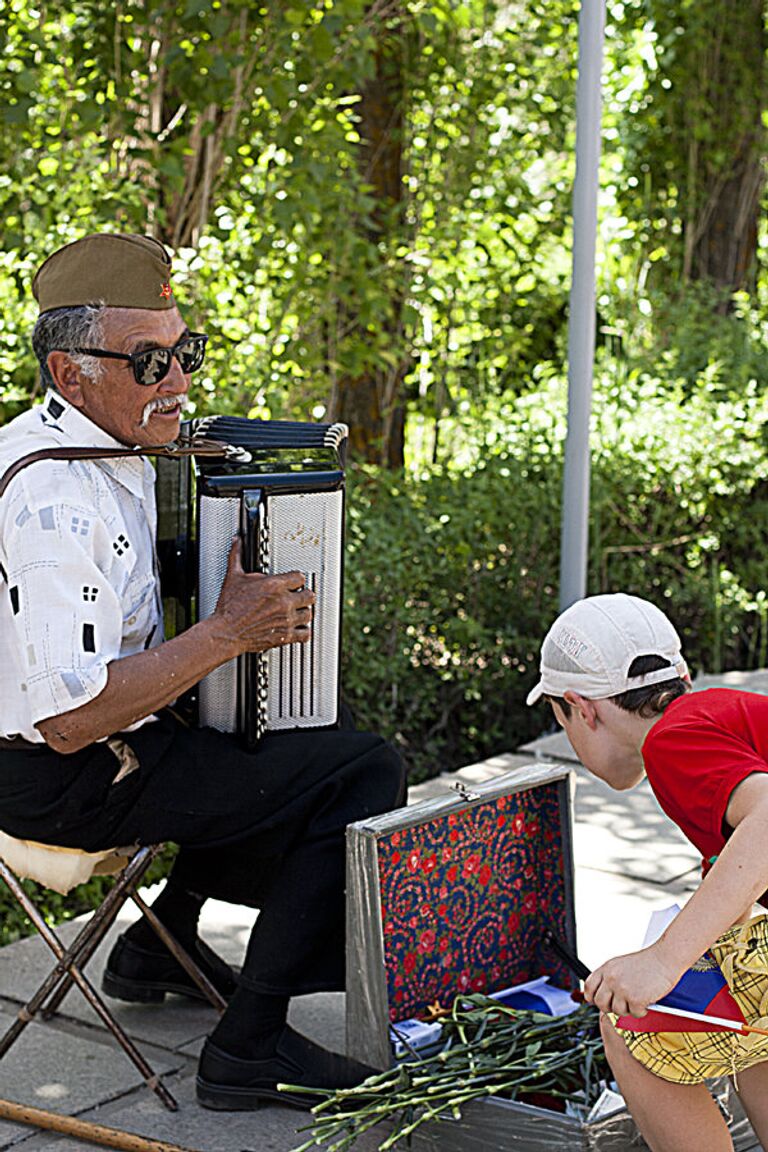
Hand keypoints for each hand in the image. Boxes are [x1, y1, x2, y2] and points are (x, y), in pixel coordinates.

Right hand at [210, 537, 315, 655]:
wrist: (226, 632)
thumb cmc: (229, 608)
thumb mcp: (233, 577)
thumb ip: (237, 556)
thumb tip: (236, 542)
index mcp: (274, 586)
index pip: (300, 577)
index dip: (296, 579)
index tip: (293, 582)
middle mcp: (283, 602)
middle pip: (310, 595)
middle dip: (304, 595)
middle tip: (299, 597)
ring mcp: (286, 620)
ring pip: (309, 614)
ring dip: (304, 612)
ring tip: (297, 612)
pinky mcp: (285, 635)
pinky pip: (305, 634)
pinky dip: (303, 631)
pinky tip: (297, 628)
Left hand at [583, 944, 681, 1017]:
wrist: (665, 958)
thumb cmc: (647, 962)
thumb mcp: (621, 965)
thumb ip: (610, 977)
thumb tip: (603, 994)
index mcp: (607, 969)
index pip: (589, 987)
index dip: (592, 997)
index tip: (600, 1001)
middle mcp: (611, 978)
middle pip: (600, 1003)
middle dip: (610, 1007)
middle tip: (622, 1005)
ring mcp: (622, 989)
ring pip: (617, 1011)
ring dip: (628, 1010)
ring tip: (637, 1001)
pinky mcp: (635, 998)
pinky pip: (634, 1014)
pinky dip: (641, 1011)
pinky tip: (646, 1003)